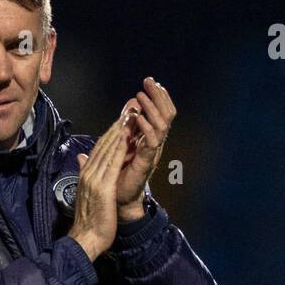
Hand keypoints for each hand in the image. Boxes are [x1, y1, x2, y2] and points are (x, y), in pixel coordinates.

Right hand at [67, 116, 127, 261]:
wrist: (86, 239)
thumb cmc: (90, 223)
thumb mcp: (88, 196)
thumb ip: (87, 176)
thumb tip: (82, 160)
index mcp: (86, 175)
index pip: (99, 149)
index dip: (111, 132)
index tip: (122, 118)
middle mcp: (89, 173)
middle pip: (104, 144)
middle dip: (117, 124)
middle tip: (129, 107)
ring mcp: (94, 178)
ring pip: (108, 148)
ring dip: (120, 129)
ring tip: (130, 113)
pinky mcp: (102, 186)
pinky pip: (112, 161)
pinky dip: (119, 146)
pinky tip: (127, 134)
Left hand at [115, 77, 174, 218]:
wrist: (118, 203)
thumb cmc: (118, 178)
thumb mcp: (119, 148)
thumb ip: (123, 131)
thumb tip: (124, 113)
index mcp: (149, 138)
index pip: (159, 112)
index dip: (156, 96)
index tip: (149, 81)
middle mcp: (154, 143)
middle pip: (166, 114)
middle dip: (158, 96)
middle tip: (149, 82)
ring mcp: (153, 152)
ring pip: (162, 124)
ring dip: (151, 108)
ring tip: (141, 96)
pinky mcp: (147, 162)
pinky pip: (152, 141)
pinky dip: (146, 128)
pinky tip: (139, 118)